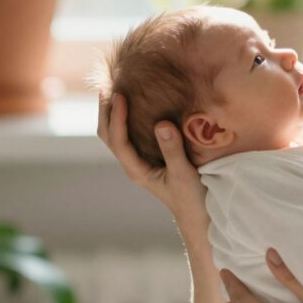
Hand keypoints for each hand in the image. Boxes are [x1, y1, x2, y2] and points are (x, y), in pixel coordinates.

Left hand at [97, 92, 204, 218]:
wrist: (197, 217)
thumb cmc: (191, 198)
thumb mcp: (184, 174)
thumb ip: (173, 150)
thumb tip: (162, 123)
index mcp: (136, 170)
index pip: (118, 140)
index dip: (116, 117)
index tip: (119, 94)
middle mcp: (133, 165)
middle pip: (108, 136)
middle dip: (105, 112)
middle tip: (108, 85)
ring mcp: (139, 162)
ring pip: (116, 135)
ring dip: (112, 114)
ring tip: (116, 90)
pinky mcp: (149, 159)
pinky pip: (131, 136)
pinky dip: (127, 119)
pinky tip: (137, 105)